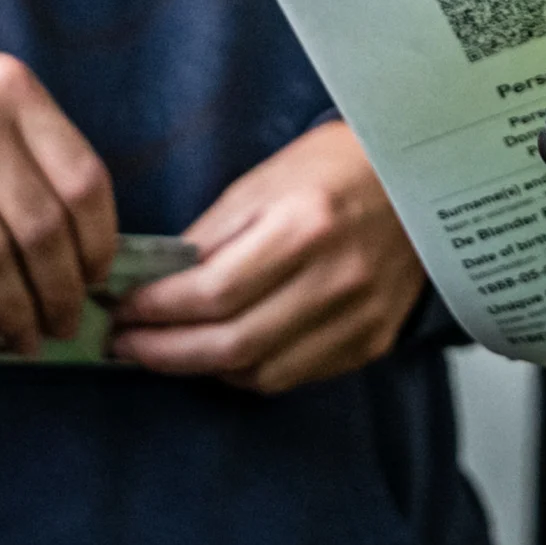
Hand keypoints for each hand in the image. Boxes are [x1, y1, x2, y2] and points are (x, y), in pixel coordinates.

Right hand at [0, 0, 115, 368]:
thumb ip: (26, 141)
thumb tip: (76, 238)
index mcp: (13, 87)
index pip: (83, 180)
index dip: (100, 242)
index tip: (99, 278)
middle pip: (41, 228)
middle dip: (62, 292)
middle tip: (65, 325)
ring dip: (16, 315)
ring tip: (26, 342)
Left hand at [107, 118, 422, 392]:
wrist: (425, 182)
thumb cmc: (338, 169)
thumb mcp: (266, 180)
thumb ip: (211, 235)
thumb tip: (152, 281)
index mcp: (304, 224)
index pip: (211, 291)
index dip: (154, 310)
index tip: (120, 309)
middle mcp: (337, 277)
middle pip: (230, 343)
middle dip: (162, 351)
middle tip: (124, 344)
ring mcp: (359, 316)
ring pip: (258, 372)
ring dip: (199, 367)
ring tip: (166, 350)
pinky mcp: (372, 340)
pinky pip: (293, 376)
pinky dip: (247, 371)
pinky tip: (224, 352)